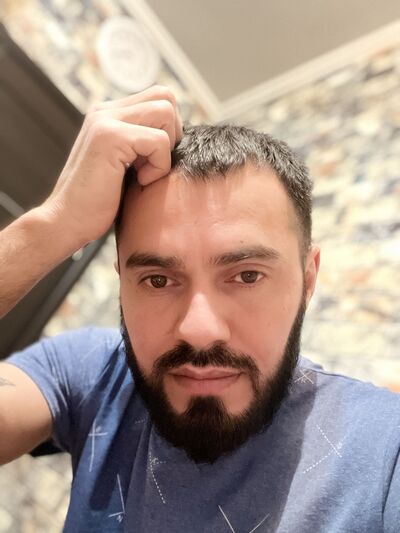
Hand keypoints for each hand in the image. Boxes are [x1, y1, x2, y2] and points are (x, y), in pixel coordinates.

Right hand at [41, 85, 182, 245]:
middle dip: (173, 134)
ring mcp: (105, 120)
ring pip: (165, 112)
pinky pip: (159, 141)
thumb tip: (179, 137)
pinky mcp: (109, 136)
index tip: (154, 160)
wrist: (67, 222)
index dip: (170, 129)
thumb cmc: (99, 203)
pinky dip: (158, 166)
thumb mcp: (125, 166)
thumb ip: (142, 144)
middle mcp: (105, 111)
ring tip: (144, 173)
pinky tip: (139, 181)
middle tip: (155, 164)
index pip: (158, 98)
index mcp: (109, 115)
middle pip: (165, 97)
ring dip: (165, 149)